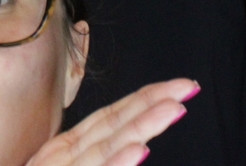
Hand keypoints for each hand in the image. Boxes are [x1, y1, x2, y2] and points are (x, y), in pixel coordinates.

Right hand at [25, 79, 199, 165]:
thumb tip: (124, 145)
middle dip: (149, 105)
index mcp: (62, 153)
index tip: (176, 89)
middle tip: (186, 87)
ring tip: (171, 110)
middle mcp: (60, 159)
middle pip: (110, 127)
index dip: (141, 101)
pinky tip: (140, 152)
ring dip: (139, 126)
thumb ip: (86, 158)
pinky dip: (115, 164)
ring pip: (105, 149)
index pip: (108, 121)